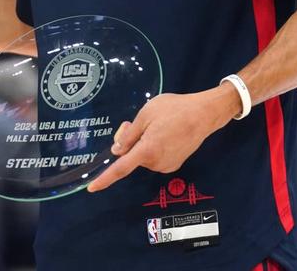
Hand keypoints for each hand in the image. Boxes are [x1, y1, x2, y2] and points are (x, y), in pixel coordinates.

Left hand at [86, 88, 235, 192]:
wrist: (204, 114)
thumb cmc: (174, 109)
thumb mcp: (145, 114)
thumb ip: (129, 135)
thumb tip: (116, 152)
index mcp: (147, 151)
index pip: (121, 168)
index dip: (105, 178)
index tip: (91, 188)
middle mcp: (157, 163)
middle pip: (133, 156)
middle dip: (129, 142)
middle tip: (133, 122)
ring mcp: (168, 165)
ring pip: (144, 156)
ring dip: (142, 144)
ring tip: (156, 125)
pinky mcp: (175, 164)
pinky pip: (155, 157)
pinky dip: (153, 147)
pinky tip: (165, 132)